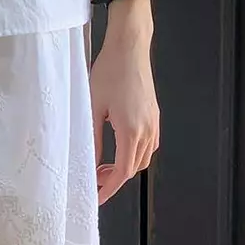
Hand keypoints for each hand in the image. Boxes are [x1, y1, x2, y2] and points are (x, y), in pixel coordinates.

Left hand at [90, 7, 158, 204]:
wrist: (129, 48)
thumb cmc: (109, 73)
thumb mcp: (93, 107)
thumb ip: (93, 138)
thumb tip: (90, 163)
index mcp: (131, 131)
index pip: (124, 172)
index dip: (110, 188)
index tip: (97, 197)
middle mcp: (148, 130)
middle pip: (135, 167)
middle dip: (115, 178)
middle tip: (94, 177)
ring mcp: (154, 122)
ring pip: (143, 156)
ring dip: (126, 165)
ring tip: (103, 163)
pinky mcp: (155, 114)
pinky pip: (148, 143)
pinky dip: (134, 152)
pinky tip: (118, 146)